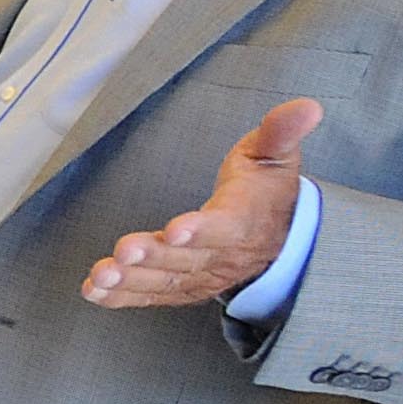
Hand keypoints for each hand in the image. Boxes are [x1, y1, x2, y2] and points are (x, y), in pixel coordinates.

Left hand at [83, 99, 320, 306]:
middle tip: (124, 251)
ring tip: (102, 276)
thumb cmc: (267, 190)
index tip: (176, 230)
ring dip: (132, 282)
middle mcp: (222, 255)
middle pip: (188, 260)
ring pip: (166, 282)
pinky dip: (124, 297)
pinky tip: (95, 292)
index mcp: (244, 221)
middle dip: (154, 257)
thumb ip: (281, 131)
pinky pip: (153, 295)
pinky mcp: (184, 286)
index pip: (225, 228)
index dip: (201, 231)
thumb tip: (308, 106)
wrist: (279, 237)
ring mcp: (202, 275)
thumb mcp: (276, 156)